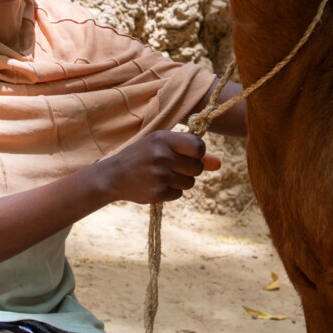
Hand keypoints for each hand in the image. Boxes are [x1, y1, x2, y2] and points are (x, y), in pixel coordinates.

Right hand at [99, 130, 221, 203]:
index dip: (198, 153)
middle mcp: (161, 155)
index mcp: (163, 138)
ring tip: (162, 175)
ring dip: (180, 181)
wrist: (113, 176)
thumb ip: (191, 153)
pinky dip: (171, 191)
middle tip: (171, 166)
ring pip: (190, 182)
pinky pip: (179, 194)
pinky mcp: (157, 193)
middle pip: (197, 168)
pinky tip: (156, 185)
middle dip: (189, 169)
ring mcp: (159, 175)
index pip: (198, 146)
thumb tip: (219, 164)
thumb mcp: (162, 146)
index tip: (188, 155)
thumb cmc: (142, 156)